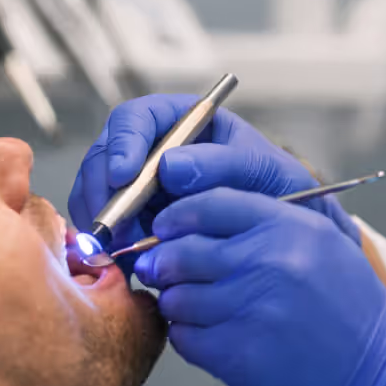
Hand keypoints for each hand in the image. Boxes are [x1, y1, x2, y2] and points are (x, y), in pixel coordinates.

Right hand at [67, 95, 359, 246]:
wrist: (288, 239)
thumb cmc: (280, 192)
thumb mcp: (263, 171)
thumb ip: (222, 163)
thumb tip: (168, 166)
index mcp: (183, 123)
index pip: (135, 119)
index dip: (122, 143)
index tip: (123, 176)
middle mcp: (153, 152)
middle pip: (104, 159)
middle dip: (102, 194)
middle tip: (114, 229)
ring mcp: (141, 189)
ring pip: (97, 197)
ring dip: (102, 225)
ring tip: (123, 253)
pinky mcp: (136, 225)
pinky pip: (106, 232)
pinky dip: (109, 249)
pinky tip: (127, 267)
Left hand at [143, 189, 385, 385]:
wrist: (377, 372)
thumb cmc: (347, 304)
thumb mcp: (321, 242)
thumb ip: (262, 225)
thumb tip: (192, 225)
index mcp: (289, 226)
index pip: (209, 204)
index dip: (177, 216)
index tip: (165, 229)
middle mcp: (268, 261)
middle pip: (182, 251)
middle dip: (164, 262)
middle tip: (165, 271)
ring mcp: (251, 309)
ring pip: (177, 297)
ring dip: (178, 303)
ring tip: (199, 308)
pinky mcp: (238, 354)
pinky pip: (185, 337)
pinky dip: (189, 337)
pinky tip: (212, 337)